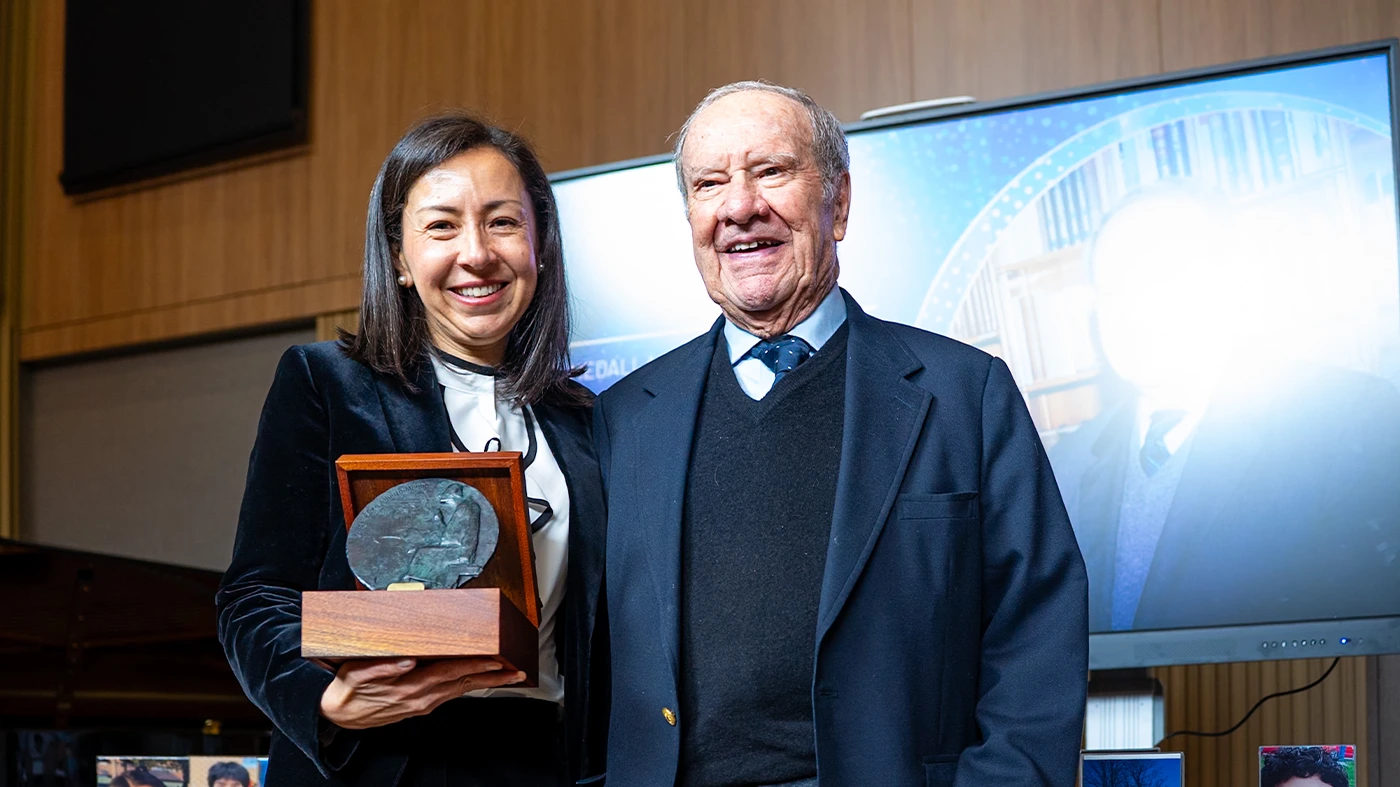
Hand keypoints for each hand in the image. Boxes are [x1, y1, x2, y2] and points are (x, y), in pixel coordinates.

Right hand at [319, 657, 525, 728]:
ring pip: (460, 690)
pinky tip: (479, 680)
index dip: (475, 665)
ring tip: (507, 675)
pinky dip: (468, 686)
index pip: (450, 672)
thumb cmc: (348, 689)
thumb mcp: (356, 673)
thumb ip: (382, 667)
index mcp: (409, 686)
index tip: (497, 660)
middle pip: (462, 683)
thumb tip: (407, 659)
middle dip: (491, 677)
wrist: (337, 715)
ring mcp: (422, 704)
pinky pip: (451, 694)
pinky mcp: (420, 706)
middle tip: (515, 671)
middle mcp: (420, 697)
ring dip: (485, 682)